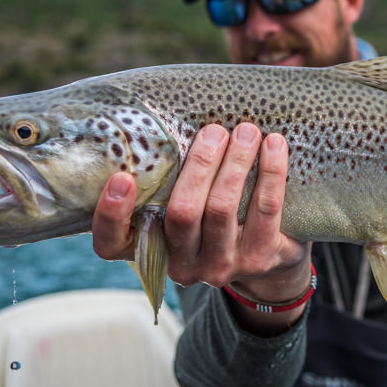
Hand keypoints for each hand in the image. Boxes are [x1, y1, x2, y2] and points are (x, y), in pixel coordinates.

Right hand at [92, 123, 310, 333]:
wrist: (271, 262)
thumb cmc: (216, 218)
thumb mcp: (187, 207)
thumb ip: (169, 179)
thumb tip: (170, 119)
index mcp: (151, 249)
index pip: (111, 245)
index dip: (111, 215)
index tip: (122, 177)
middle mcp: (182, 265)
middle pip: (182, 213)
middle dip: (200, 165)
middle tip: (214, 131)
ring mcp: (221, 267)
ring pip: (222, 209)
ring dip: (236, 163)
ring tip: (246, 131)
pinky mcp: (259, 259)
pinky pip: (265, 209)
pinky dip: (271, 171)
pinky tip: (274, 145)